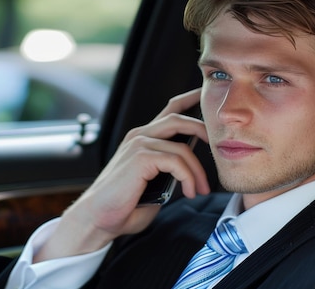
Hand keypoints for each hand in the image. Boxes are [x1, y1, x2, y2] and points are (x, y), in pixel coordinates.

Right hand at [34, 88, 209, 261]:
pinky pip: (176, 161)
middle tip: (218, 148)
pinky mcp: (140, 157)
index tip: (205, 95)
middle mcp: (139, 136)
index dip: (189, 99)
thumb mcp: (153, 185)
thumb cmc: (122, 207)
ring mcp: (139, 144)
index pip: (168, 110)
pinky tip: (189, 192)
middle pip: (178, 118)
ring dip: (198, 171)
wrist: (96, 219)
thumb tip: (190, 172)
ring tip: (201, 190)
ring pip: (182, 147)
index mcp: (141, 139)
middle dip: (203, 129)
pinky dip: (189, 178)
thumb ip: (168, 173)